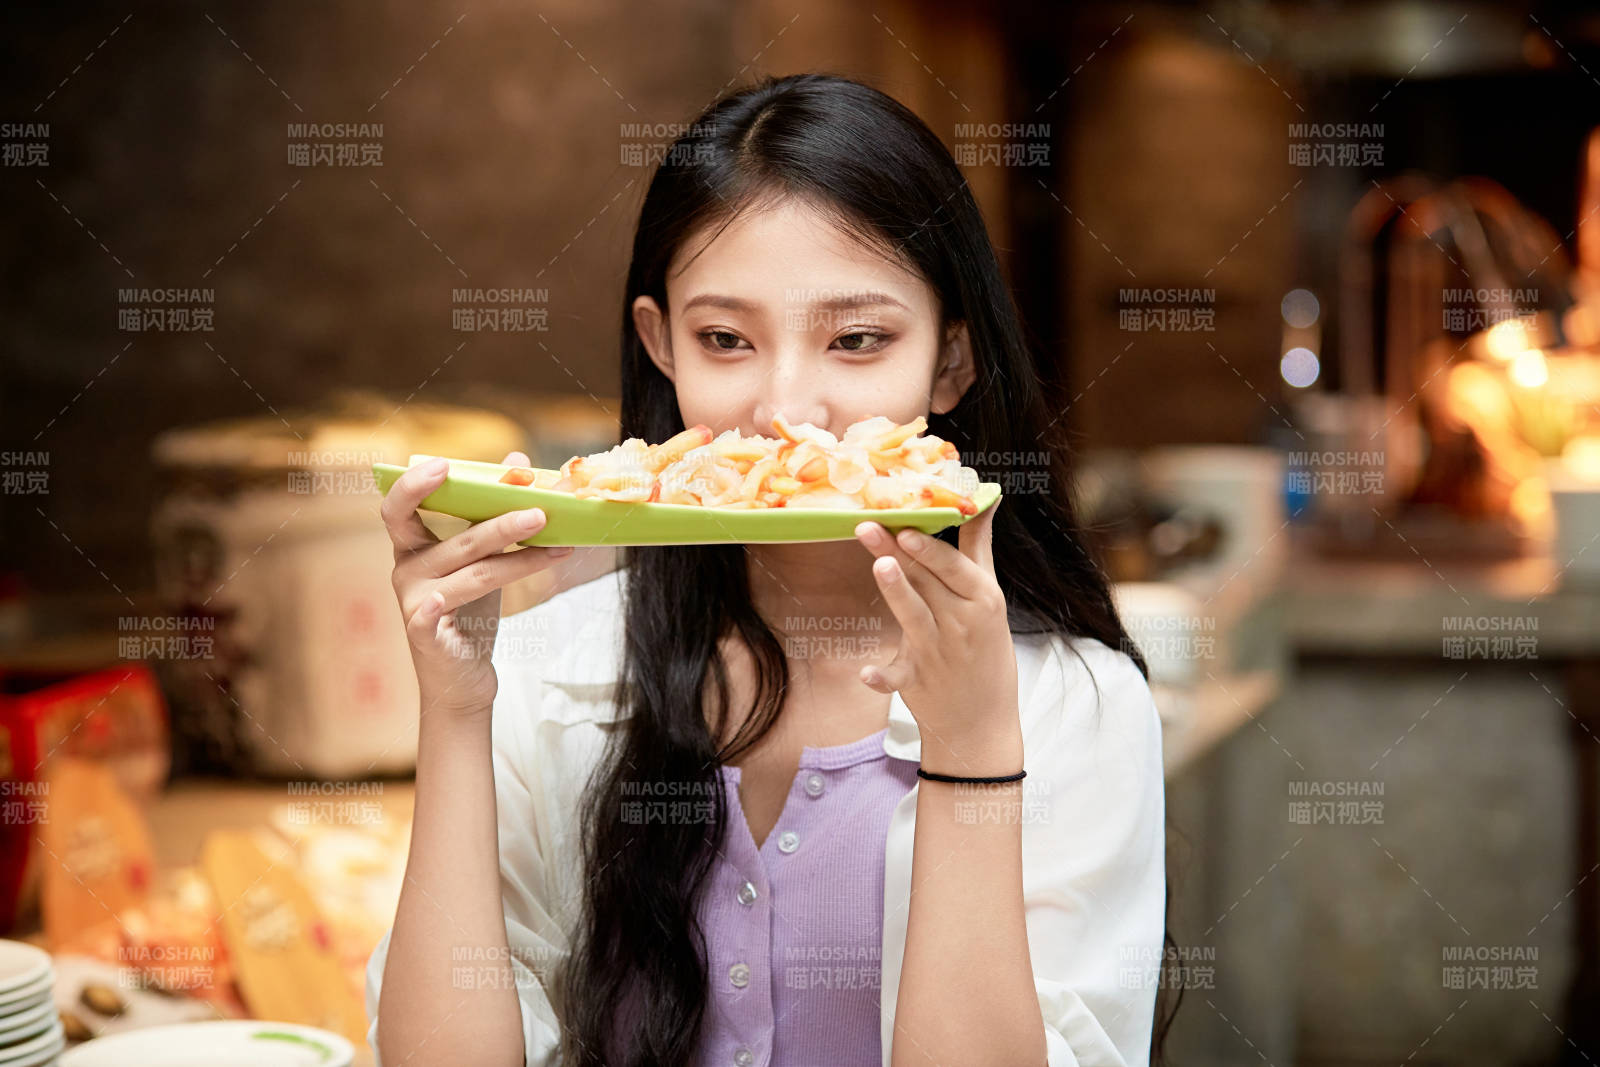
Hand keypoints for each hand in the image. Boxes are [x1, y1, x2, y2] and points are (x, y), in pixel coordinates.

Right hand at [381, 451, 571, 717]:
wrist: (462, 679)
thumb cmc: (470, 613)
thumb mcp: (481, 561)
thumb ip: (491, 515)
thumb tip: (518, 463)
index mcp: (413, 549)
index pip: (398, 510)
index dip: (413, 485)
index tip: (444, 464)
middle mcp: (406, 572)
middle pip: (459, 541)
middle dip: (502, 524)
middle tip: (542, 511)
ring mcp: (413, 604)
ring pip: (473, 574)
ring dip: (520, 559)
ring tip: (559, 547)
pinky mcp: (424, 635)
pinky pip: (439, 612)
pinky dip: (451, 600)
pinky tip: (462, 593)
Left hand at [854, 497, 1021, 774]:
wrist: (983, 721)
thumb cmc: (985, 649)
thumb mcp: (990, 597)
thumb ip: (978, 548)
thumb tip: (982, 499)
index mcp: (983, 600)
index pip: (955, 567)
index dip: (931, 548)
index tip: (909, 525)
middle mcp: (962, 623)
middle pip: (927, 582)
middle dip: (899, 553)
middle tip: (870, 526)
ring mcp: (938, 654)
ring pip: (913, 616)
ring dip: (898, 593)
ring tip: (880, 566)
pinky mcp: (916, 681)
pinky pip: (896, 676)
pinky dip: (882, 677)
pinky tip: (866, 673)